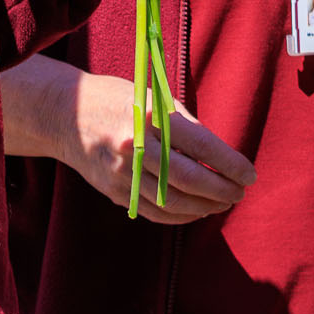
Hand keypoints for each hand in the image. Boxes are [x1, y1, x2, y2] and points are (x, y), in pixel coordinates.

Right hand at [9, 58, 253, 222]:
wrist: (64, 114)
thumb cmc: (117, 100)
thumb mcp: (153, 98)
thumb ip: (184, 125)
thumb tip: (219, 156)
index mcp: (149, 117)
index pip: (201, 147)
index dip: (230, 164)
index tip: (249, 174)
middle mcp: (135, 147)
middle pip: (190, 178)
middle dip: (222, 190)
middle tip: (240, 193)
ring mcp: (122, 173)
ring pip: (174, 200)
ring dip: (205, 206)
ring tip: (223, 204)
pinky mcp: (114, 190)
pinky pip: (154, 211)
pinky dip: (180, 215)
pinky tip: (197, 211)